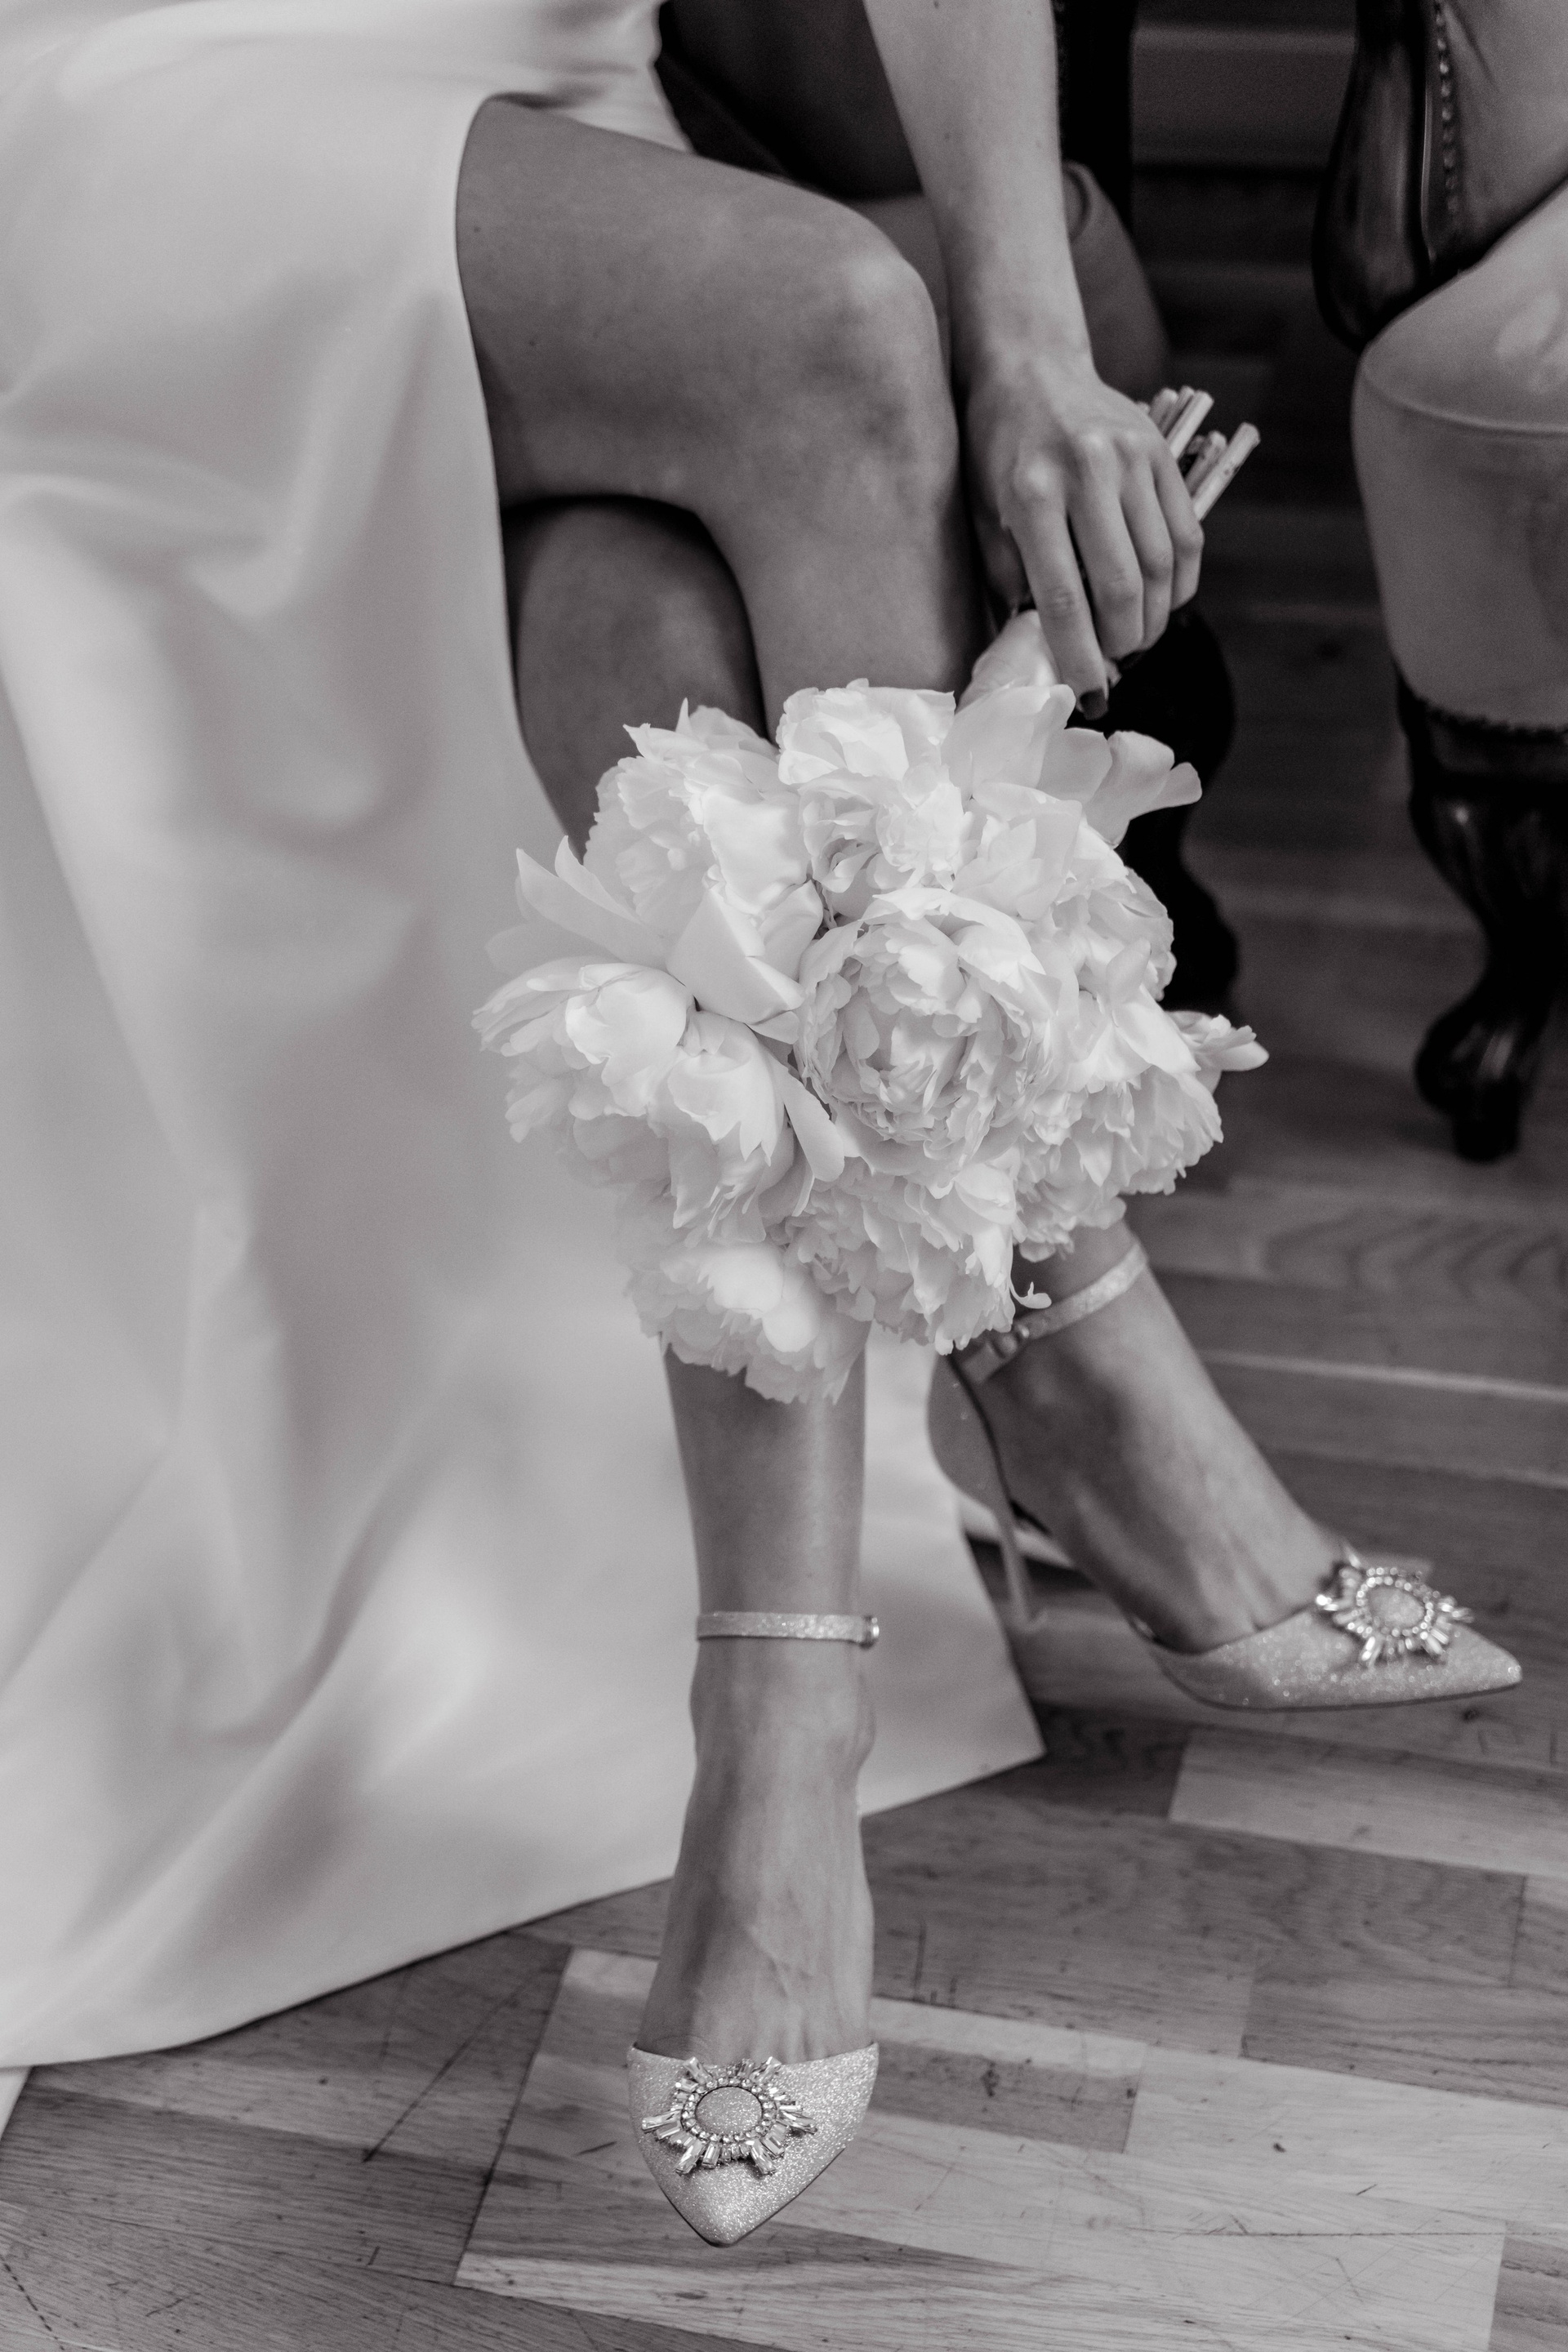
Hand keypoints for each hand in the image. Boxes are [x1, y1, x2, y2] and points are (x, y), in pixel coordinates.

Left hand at [962, 351, 1204, 708]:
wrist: (1030, 365)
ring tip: (1137, 641)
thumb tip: (1042, 646)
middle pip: (1123, 587)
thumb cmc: (996, 449)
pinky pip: (1186, 535)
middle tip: (1114, 666)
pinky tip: (1163, 604)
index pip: (1063, 598)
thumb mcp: (985, 514)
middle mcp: (1088, 472)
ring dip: (1154, 619)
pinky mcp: (1162, 452)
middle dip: (1122, 642)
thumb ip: (1011, 578)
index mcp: (1033, 494)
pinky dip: (1180, 582)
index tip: (1088, 694)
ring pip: (1162, 566)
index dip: (1079, 656)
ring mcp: (1133, 458)